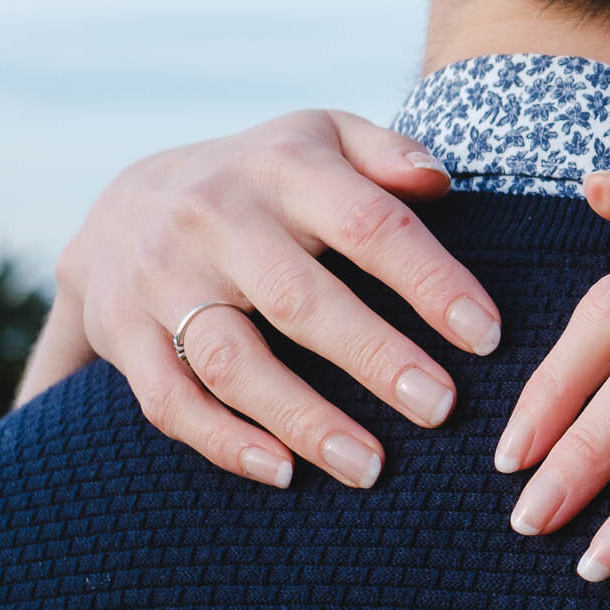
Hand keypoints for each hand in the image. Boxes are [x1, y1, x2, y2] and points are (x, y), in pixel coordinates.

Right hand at [19, 110, 502, 488]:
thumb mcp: (323, 136)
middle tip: (442, 408)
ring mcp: (163, 279)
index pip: (368, 223)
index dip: (430, 280)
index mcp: (283, 170)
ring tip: (371, 468)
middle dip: (375, 358)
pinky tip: (284, 473)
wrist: (124, 201)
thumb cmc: (263, 178)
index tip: (486, 335)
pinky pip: (170, 400)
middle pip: (300, 299)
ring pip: (233, 361)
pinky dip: (225, 442)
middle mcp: (215, 220)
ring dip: (304, 419)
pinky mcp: (124, 333)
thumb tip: (442, 181)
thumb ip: (387, 153)